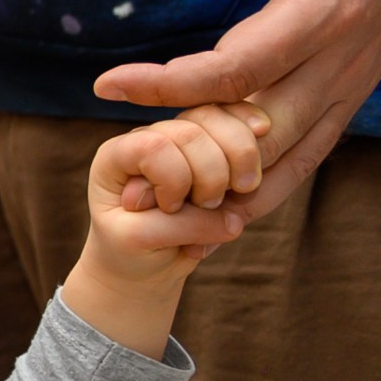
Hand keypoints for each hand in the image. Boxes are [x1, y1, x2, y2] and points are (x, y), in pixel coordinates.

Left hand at [62, 103, 264, 351]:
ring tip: (239, 190)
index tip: (170, 208)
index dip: (175, 178)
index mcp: (117, 156)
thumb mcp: (138, 242)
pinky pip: (242, 122)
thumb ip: (180, 227)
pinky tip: (263, 135)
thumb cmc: (129, 249)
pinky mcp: (216, 143)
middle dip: (213, 174)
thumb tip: (234, 220)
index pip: (154, 146)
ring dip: (242, 157)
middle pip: (193, 131)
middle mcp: (150, 137)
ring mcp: (184, 137)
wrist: (143, 258)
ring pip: (223, 121)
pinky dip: (256, 137)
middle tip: (207, 204)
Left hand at [93, 0, 380, 220]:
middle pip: (262, 128)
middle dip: (193, 157)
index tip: (107, 85)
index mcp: (328, 5)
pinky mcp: (351, 88)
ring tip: (161, 210)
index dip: (170, 85)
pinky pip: (310, 151)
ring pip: (290, 156)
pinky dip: (265, 185)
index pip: (239, 67)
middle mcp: (345, 55)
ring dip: (227, 188)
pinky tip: (218, 209)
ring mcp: (353, 78)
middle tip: (127, 181)